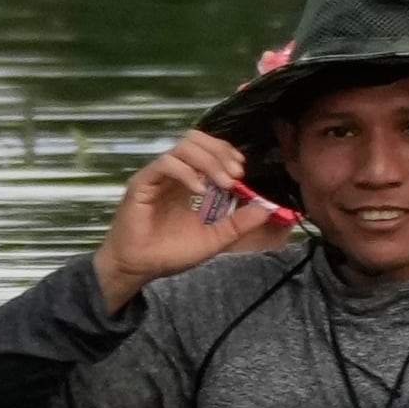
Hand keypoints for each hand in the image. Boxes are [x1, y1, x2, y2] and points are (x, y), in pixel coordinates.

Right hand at [93, 131, 296, 310]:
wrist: (141, 268)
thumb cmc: (172, 252)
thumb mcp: (215, 238)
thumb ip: (239, 223)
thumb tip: (267, 208)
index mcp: (190, 181)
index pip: (209, 149)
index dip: (226, 152)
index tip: (242, 169)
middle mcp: (174, 173)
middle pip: (196, 139)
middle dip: (220, 152)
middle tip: (236, 173)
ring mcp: (157, 175)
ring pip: (183, 147)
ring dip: (208, 160)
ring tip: (223, 182)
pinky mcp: (143, 182)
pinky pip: (165, 164)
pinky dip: (187, 173)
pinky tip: (200, 190)